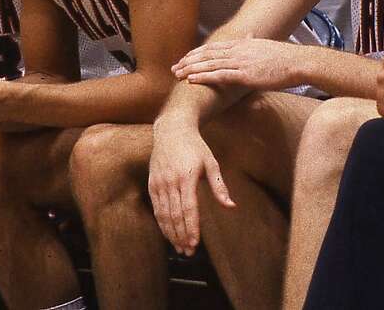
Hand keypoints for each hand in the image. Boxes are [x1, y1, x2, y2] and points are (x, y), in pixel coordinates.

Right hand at [147, 118, 233, 255]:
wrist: (171, 129)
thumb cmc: (195, 146)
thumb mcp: (211, 163)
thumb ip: (219, 186)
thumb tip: (231, 206)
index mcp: (186, 177)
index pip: (188, 208)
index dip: (191, 228)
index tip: (195, 243)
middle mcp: (170, 181)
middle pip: (174, 215)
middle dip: (181, 236)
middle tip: (189, 252)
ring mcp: (159, 182)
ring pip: (163, 214)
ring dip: (171, 233)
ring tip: (179, 248)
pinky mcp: (152, 183)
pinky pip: (156, 207)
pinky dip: (162, 222)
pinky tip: (168, 233)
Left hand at [172, 38, 300, 90]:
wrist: (299, 62)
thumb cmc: (285, 59)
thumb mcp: (265, 47)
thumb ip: (253, 43)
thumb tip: (249, 37)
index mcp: (242, 44)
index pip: (213, 47)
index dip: (197, 53)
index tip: (185, 58)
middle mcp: (237, 50)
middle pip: (206, 54)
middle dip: (188, 60)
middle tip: (174, 67)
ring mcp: (240, 61)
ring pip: (208, 64)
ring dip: (190, 68)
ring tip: (177, 74)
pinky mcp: (244, 74)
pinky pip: (218, 75)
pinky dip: (203, 76)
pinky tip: (191, 79)